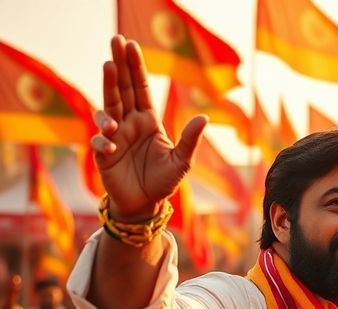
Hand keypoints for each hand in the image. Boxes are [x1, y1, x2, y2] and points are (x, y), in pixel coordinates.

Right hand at [91, 35, 206, 221]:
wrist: (146, 204)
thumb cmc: (164, 181)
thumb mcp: (182, 161)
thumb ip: (190, 140)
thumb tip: (203, 118)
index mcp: (148, 120)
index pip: (140, 88)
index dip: (135, 67)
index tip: (130, 44)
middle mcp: (129, 123)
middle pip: (122, 89)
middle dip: (118, 65)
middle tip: (113, 40)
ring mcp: (114, 137)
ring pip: (107, 110)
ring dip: (107, 99)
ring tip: (112, 99)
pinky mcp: (103, 155)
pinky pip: (101, 143)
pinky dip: (104, 141)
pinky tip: (113, 144)